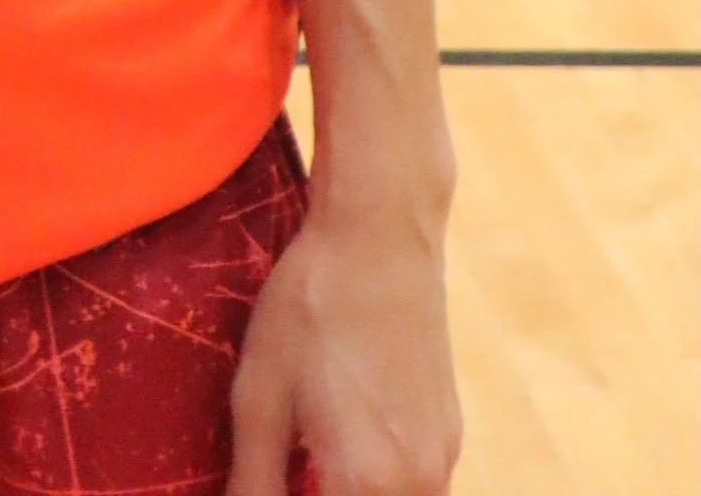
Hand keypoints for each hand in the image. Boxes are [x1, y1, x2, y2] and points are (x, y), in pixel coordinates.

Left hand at [227, 208, 462, 495]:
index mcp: (368, 481)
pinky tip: (344, 442)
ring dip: (353, 493)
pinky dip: (380, 485)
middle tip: (292, 474)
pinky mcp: (452, 435)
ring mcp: (443, 461)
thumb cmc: (309, 309)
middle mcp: (420, 485)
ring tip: (311, 466)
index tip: (278, 483)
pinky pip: (417, 488)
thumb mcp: (259, 396)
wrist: (381, 236)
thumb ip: (254, 479)